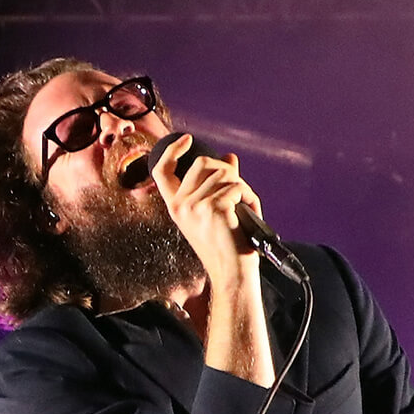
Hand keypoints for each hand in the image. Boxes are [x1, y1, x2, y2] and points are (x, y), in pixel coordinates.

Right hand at [150, 134, 263, 287]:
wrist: (232, 273)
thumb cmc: (226, 247)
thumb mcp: (215, 213)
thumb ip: (218, 184)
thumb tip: (229, 157)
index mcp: (176, 206)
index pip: (162, 170)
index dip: (173, 151)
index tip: (188, 140)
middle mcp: (181, 205)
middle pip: (204, 164)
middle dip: (227, 172)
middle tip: (239, 192)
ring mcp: (195, 206)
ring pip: (225, 174)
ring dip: (243, 188)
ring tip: (246, 208)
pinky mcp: (214, 208)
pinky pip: (238, 187)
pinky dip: (251, 198)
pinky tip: (251, 213)